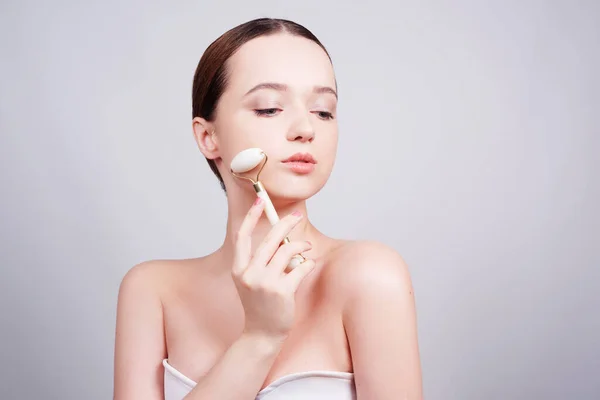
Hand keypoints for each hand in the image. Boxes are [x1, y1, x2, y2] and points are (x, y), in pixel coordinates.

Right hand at [232, 198, 315, 339]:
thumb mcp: (251, 280)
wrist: (262, 334)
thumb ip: (261, 260)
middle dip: (285, 224)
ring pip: (287, 251)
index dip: (251, 216)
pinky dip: (307, 263)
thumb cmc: (260, 305)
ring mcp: (265, 283)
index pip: (242, 236)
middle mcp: (248, 274)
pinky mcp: (282, 291)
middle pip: (269, 239)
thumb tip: (280, 235)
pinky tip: (308, 264)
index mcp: (238, 269)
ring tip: (306, 248)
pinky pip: (300, 267)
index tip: (261, 201)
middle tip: (296, 216)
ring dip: (300, 246)